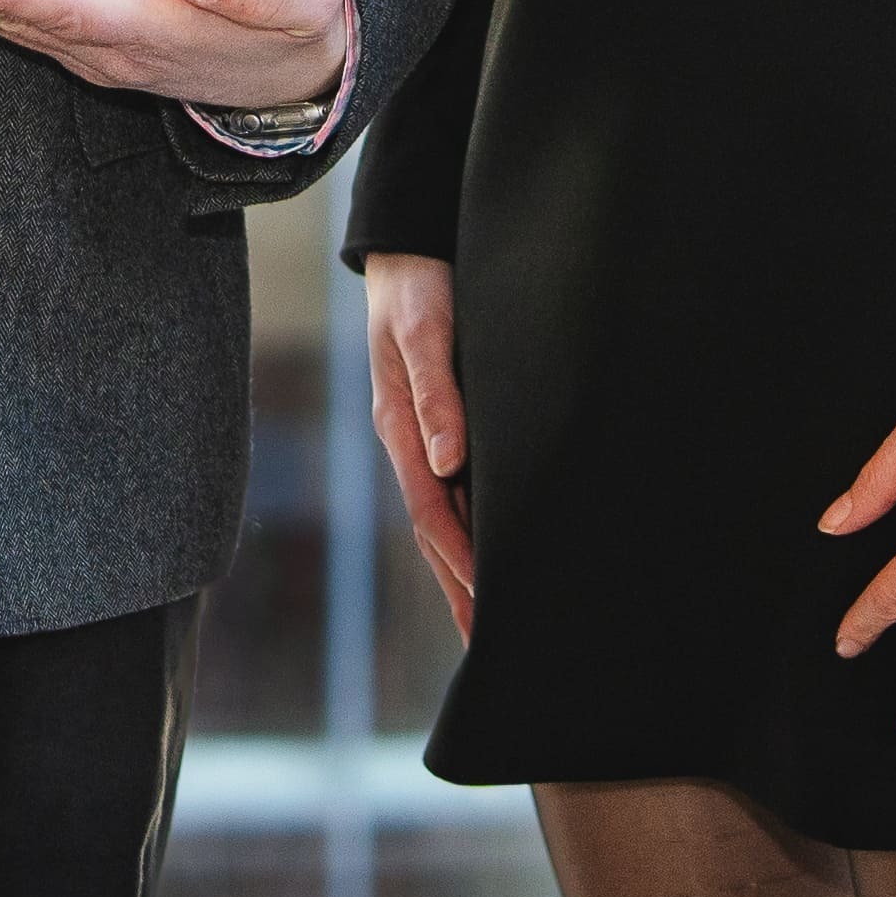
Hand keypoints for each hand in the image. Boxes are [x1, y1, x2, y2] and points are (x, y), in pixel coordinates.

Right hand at [362, 250, 474, 632]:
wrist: (410, 249)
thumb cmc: (418, 287)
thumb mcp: (425, 331)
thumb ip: (437, 392)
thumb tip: (446, 462)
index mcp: (400, 429)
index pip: (433, 513)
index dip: (462, 560)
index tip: (490, 602)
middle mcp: (411, 444)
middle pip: (436, 532)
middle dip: (460, 588)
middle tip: (489, 646)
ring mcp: (424, 438)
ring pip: (447, 518)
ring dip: (466, 568)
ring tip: (492, 619)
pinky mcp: (443, 425)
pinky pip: (457, 492)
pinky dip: (473, 529)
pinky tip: (494, 548)